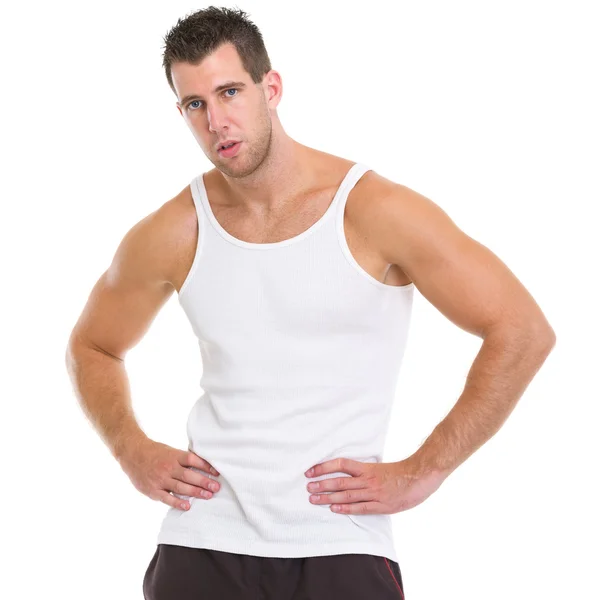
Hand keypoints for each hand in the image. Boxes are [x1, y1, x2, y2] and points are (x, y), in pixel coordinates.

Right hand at [118, 438, 220, 510]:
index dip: (206, 467)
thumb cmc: (155, 452)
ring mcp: (160, 479)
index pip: (193, 461)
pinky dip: (178, 503)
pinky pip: (167, 498)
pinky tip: (188, 506)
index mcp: (174, 456)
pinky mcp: (153, 490)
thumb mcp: (170, 451)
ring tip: (208, 496)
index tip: (217, 473)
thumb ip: (183, 459)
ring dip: (196, 493)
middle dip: (204, 482)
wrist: (132, 454)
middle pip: (189, 476)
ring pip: (181, 487)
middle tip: (216, 487)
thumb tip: (202, 465)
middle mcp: (168, 467)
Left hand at [304, 457, 448, 514]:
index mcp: (367, 468)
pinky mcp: (381, 505)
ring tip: (313, 499)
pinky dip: (346, 508)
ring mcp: (373, 493)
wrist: (420, 476)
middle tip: (307, 487)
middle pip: (339, 480)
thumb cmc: (402, 472)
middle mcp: (367, 479)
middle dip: (321, 484)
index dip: (324, 466)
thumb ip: (365, 472)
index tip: (311, 470)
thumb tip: (349, 473)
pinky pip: (360, 507)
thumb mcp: (380, 468)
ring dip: (328, 497)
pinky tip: (333, 508)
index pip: (341, 464)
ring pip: (346, 494)